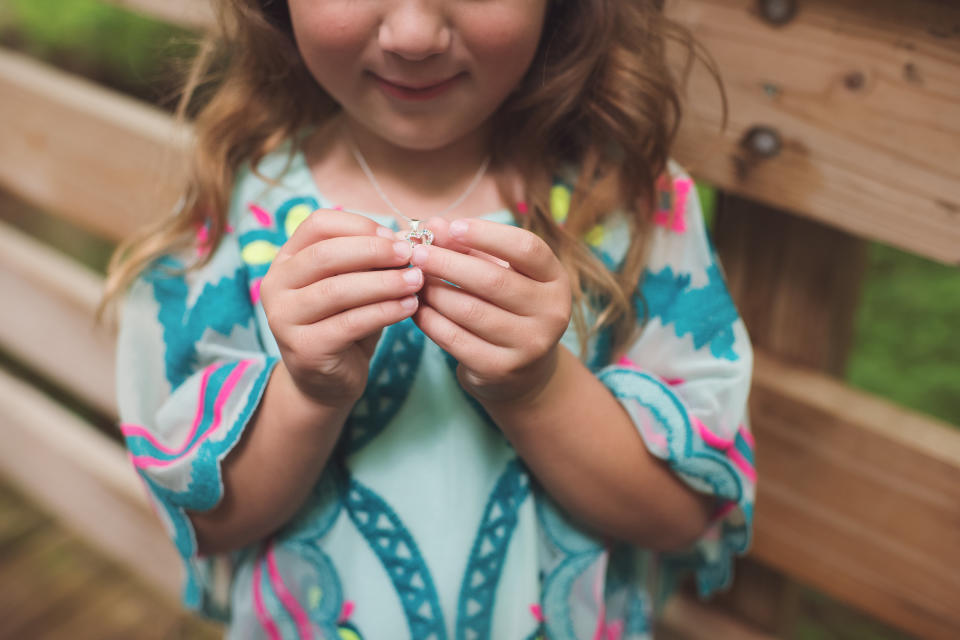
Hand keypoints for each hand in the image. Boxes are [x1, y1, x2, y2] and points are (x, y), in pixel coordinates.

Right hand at [259, 210, 423, 407]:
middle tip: (410, 255)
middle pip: (326, 255)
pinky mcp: (304, 348)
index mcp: (287, 259)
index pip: (318, 224)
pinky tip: (409, 306)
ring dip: (383, 283)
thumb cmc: (344, 323)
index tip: (395, 237)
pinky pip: (349, 323)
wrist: (325, 381)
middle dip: (374, 251)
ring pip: (337, 290)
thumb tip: (406, 237)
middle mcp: (276, 285)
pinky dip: (384, 311)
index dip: (359, 225)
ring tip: (416, 281)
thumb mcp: (354, 285)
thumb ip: (370, 261)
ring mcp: (284, 318)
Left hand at [410, 217, 571, 404]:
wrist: (523, 370)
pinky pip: (455, 339)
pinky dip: (430, 320)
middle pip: (493, 280)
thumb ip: (471, 248)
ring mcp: (529, 345)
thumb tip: (433, 225)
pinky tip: (417, 307)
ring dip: (434, 292)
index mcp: (555, 280)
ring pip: (469, 311)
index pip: (527, 248)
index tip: (452, 227)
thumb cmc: (508, 307)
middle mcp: (551, 313)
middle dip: (448, 263)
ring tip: (415, 280)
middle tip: (418, 253)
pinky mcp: (501, 369)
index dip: (487, 234)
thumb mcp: (501, 273)